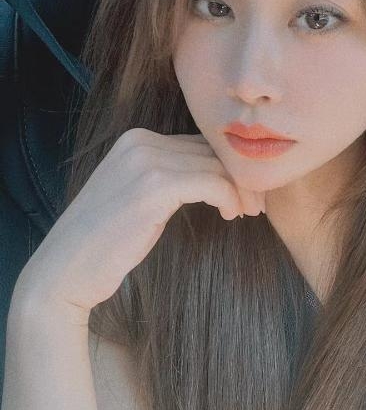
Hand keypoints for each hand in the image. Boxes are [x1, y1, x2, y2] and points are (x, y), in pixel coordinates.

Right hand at [13, 128, 265, 322]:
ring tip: (247, 213)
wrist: (65, 270)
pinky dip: (230, 198)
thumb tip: (217, 177)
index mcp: (136, 139)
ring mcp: (145, 161)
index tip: (247, 193)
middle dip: (241, 177)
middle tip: (257, 205)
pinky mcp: (153, 187)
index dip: (229, 167)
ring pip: (217, 165)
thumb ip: (171, 178)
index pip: (200, 143)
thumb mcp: (139, 198)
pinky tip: (231, 215)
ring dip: (240, 190)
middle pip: (211, 150)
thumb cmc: (106, 242)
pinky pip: (212, 183)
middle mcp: (140, 141)